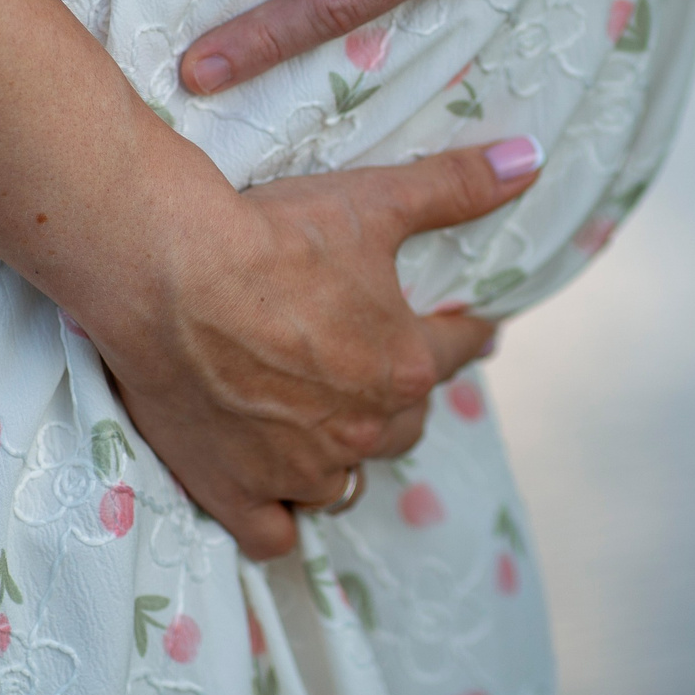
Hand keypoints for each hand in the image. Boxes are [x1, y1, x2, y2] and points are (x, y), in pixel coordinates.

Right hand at [81, 133, 544, 559]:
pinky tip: (280, 497)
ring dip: (347, 457)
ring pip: (346, 481)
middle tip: (390, 373)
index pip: (460, 349)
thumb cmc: (273, 235)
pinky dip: (282, 518)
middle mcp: (361, 429)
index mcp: (405, 365)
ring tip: (335, 430)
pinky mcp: (234, 490)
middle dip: (405, 398)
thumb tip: (527, 160)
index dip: (467, 331)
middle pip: (407, 424)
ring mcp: (299, 469)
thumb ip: (456, 186)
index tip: (469, 325)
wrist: (167, 272)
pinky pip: (275, 533)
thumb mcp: (375, 200)